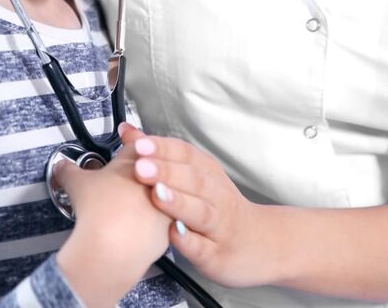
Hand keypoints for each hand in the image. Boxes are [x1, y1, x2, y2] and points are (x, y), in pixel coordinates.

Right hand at [53, 140, 172, 306]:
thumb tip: (62, 166)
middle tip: (133, 168)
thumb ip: (68, 170)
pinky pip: (164, 220)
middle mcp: (156, 180)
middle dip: (145, 166)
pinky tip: (141, 224)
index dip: (129, 137)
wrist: (113, 245)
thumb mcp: (76, 183)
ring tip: (136, 199)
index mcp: (136, 162)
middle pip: (156, 167)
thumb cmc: (98, 209)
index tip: (125, 133)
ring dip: (152, 193)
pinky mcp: (168, 230)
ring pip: (164, 193)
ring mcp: (165, 205)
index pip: (136, 142)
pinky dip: (152, 220)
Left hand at [120, 125, 279, 287]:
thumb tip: (127, 132)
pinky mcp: (217, 255)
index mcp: (208, 173)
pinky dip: (188, 242)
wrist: (261, 243)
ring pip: (200, 212)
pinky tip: (171, 234)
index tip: (140, 145)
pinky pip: (203, 248)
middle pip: (193, 180)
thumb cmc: (218, 206)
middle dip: (166, 172)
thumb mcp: (193, 174)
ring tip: (155, 194)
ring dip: (177, 202)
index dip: (163, 149)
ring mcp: (219, 226)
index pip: (186, 154)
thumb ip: (159, 154)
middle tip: (140, 167)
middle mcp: (216, 196)